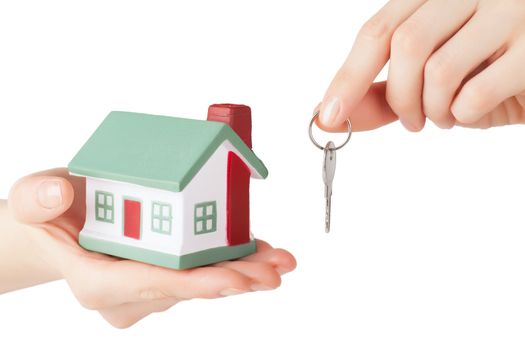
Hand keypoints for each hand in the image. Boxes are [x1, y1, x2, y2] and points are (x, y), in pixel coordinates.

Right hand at [7, 168, 295, 327]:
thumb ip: (38, 196)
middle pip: (186, 289)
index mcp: (96, 281)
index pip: (148, 286)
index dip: (193, 285)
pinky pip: (203, 272)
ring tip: (280, 261)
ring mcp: (149, 291)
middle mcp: (128, 295)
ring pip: (202, 283)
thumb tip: (60, 192)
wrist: (63, 224)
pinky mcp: (166, 278)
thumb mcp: (33, 197)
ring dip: (243, 273)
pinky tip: (262, 253)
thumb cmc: (51, 213)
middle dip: (234, 281)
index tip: (233, 282)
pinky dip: (234, 262)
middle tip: (275, 271)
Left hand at [318, 0, 524, 131]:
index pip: (379, 29)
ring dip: (433, 110)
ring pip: (439, 68)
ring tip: (446, 116)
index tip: (329, 115)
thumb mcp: (427, 84)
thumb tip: (330, 117)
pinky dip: (463, 116)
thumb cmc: (484, 76)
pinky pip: (477, 93)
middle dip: (400, 98)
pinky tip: (473, 112)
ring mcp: (509, 12)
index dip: (349, 76)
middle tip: (412, 121)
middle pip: (406, 44)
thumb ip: (382, 95)